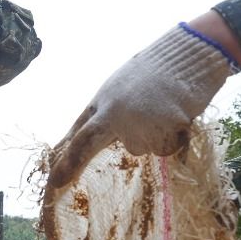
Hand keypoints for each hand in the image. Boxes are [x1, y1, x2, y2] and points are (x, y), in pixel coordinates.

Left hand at [48, 24, 236, 189]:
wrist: (188, 56)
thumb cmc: (156, 72)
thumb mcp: (120, 89)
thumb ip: (107, 113)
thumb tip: (91, 137)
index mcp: (103, 101)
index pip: (77, 134)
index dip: (63, 158)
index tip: (51, 181)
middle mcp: (113, 112)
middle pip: (87, 144)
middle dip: (71, 165)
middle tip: (56, 183)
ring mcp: (135, 123)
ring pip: (140, 148)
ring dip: (153, 137)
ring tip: (163, 110)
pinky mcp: (161, 130)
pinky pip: (165, 148)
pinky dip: (174, 138)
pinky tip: (178, 115)